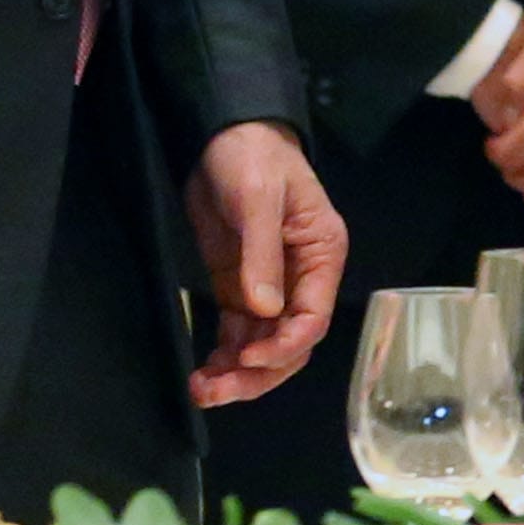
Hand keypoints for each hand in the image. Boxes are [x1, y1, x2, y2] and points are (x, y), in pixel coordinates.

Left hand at [182, 122, 344, 406]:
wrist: (224, 135)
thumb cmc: (252, 158)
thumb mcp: (257, 199)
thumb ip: (261, 255)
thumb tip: (263, 311)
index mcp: (322, 256)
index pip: (313, 317)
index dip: (284, 345)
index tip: (248, 356)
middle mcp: (302, 279)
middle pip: (291, 343)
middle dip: (257, 372)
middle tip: (215, 389)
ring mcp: (270, 286)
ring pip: (263, 345)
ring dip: (237, 372)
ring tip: (201, 389)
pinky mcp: (240, 287)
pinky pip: (238, 333)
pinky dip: (223, 356)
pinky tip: (202, 372)